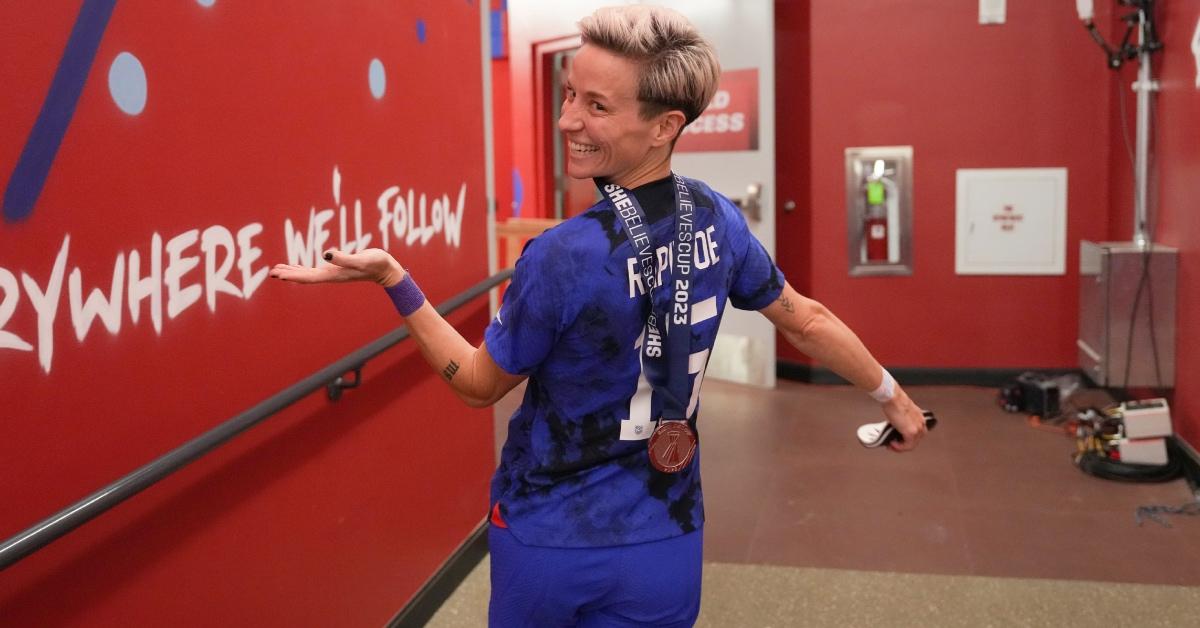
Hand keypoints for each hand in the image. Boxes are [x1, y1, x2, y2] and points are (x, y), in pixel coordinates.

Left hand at [270, 248, 406, 286]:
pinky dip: (304, 268)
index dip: (292, 276)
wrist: (387, 270)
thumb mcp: (362, 259)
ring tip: (278, 270)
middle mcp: (331, 275)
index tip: (278, 275)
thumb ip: (344, 258)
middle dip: (288, 274)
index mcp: (334, 274)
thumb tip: (325, 254)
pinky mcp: (337, 267)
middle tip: (271, 273)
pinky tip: (297, 266)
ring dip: (293, 272)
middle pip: (305, 277)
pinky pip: (316, 269)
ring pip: (308, 273)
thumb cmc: (377, 263)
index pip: (309, 277)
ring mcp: (334, 272)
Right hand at [880, 387, 926, 452]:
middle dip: (904, 445)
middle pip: (915, 441)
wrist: (892, 397)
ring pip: (912, 445)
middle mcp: (921, 423)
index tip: (898, 440)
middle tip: (893, 445)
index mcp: (920, 417)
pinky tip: (892, 444)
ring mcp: (917, 429)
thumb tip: (894, 427)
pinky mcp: (911, 433)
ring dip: (901, 448)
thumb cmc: (894, 400)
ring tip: (891, 446)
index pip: (918, 433)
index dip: (907, 439)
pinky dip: (899, 447)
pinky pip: (907, 446)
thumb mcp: (901, 411)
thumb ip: (901, 420)